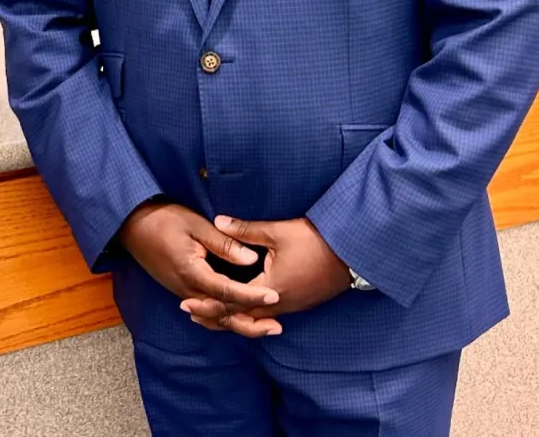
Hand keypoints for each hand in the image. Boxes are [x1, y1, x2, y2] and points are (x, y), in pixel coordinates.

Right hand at [118, 202, 280, 324]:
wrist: (131, 225)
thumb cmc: (163, 219)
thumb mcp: (195, 225)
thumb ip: (223, 243)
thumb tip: (251, 259)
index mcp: (192, 273)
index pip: (228, 292)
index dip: (253, 296)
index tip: (275, 296)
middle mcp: (187, 290)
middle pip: (223, 315)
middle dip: (251, 323)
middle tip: (277, 327)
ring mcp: (182, 292)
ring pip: (214, 318)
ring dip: (239, 324)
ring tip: (264, 327)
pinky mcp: (180, 289)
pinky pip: (206, 311)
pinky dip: (224, 318)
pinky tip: (237, 316)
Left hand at [180, 217, 351, 338]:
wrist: (352, 253)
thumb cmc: (315, 241)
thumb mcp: (277, 232)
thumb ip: (245, 230)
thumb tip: (217, 221)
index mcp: (270, 290)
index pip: (232, 304)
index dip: (208, 305)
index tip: (186, 303)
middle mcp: (279, 305)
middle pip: (240, 317)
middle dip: (215, 314)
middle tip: (190, 311)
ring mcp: (290, 306)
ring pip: (254, 317)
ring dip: (231, 314)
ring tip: (210, 310)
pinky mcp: (298, 302)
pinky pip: (267, 313)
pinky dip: (248, 311)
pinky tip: (241, 302)